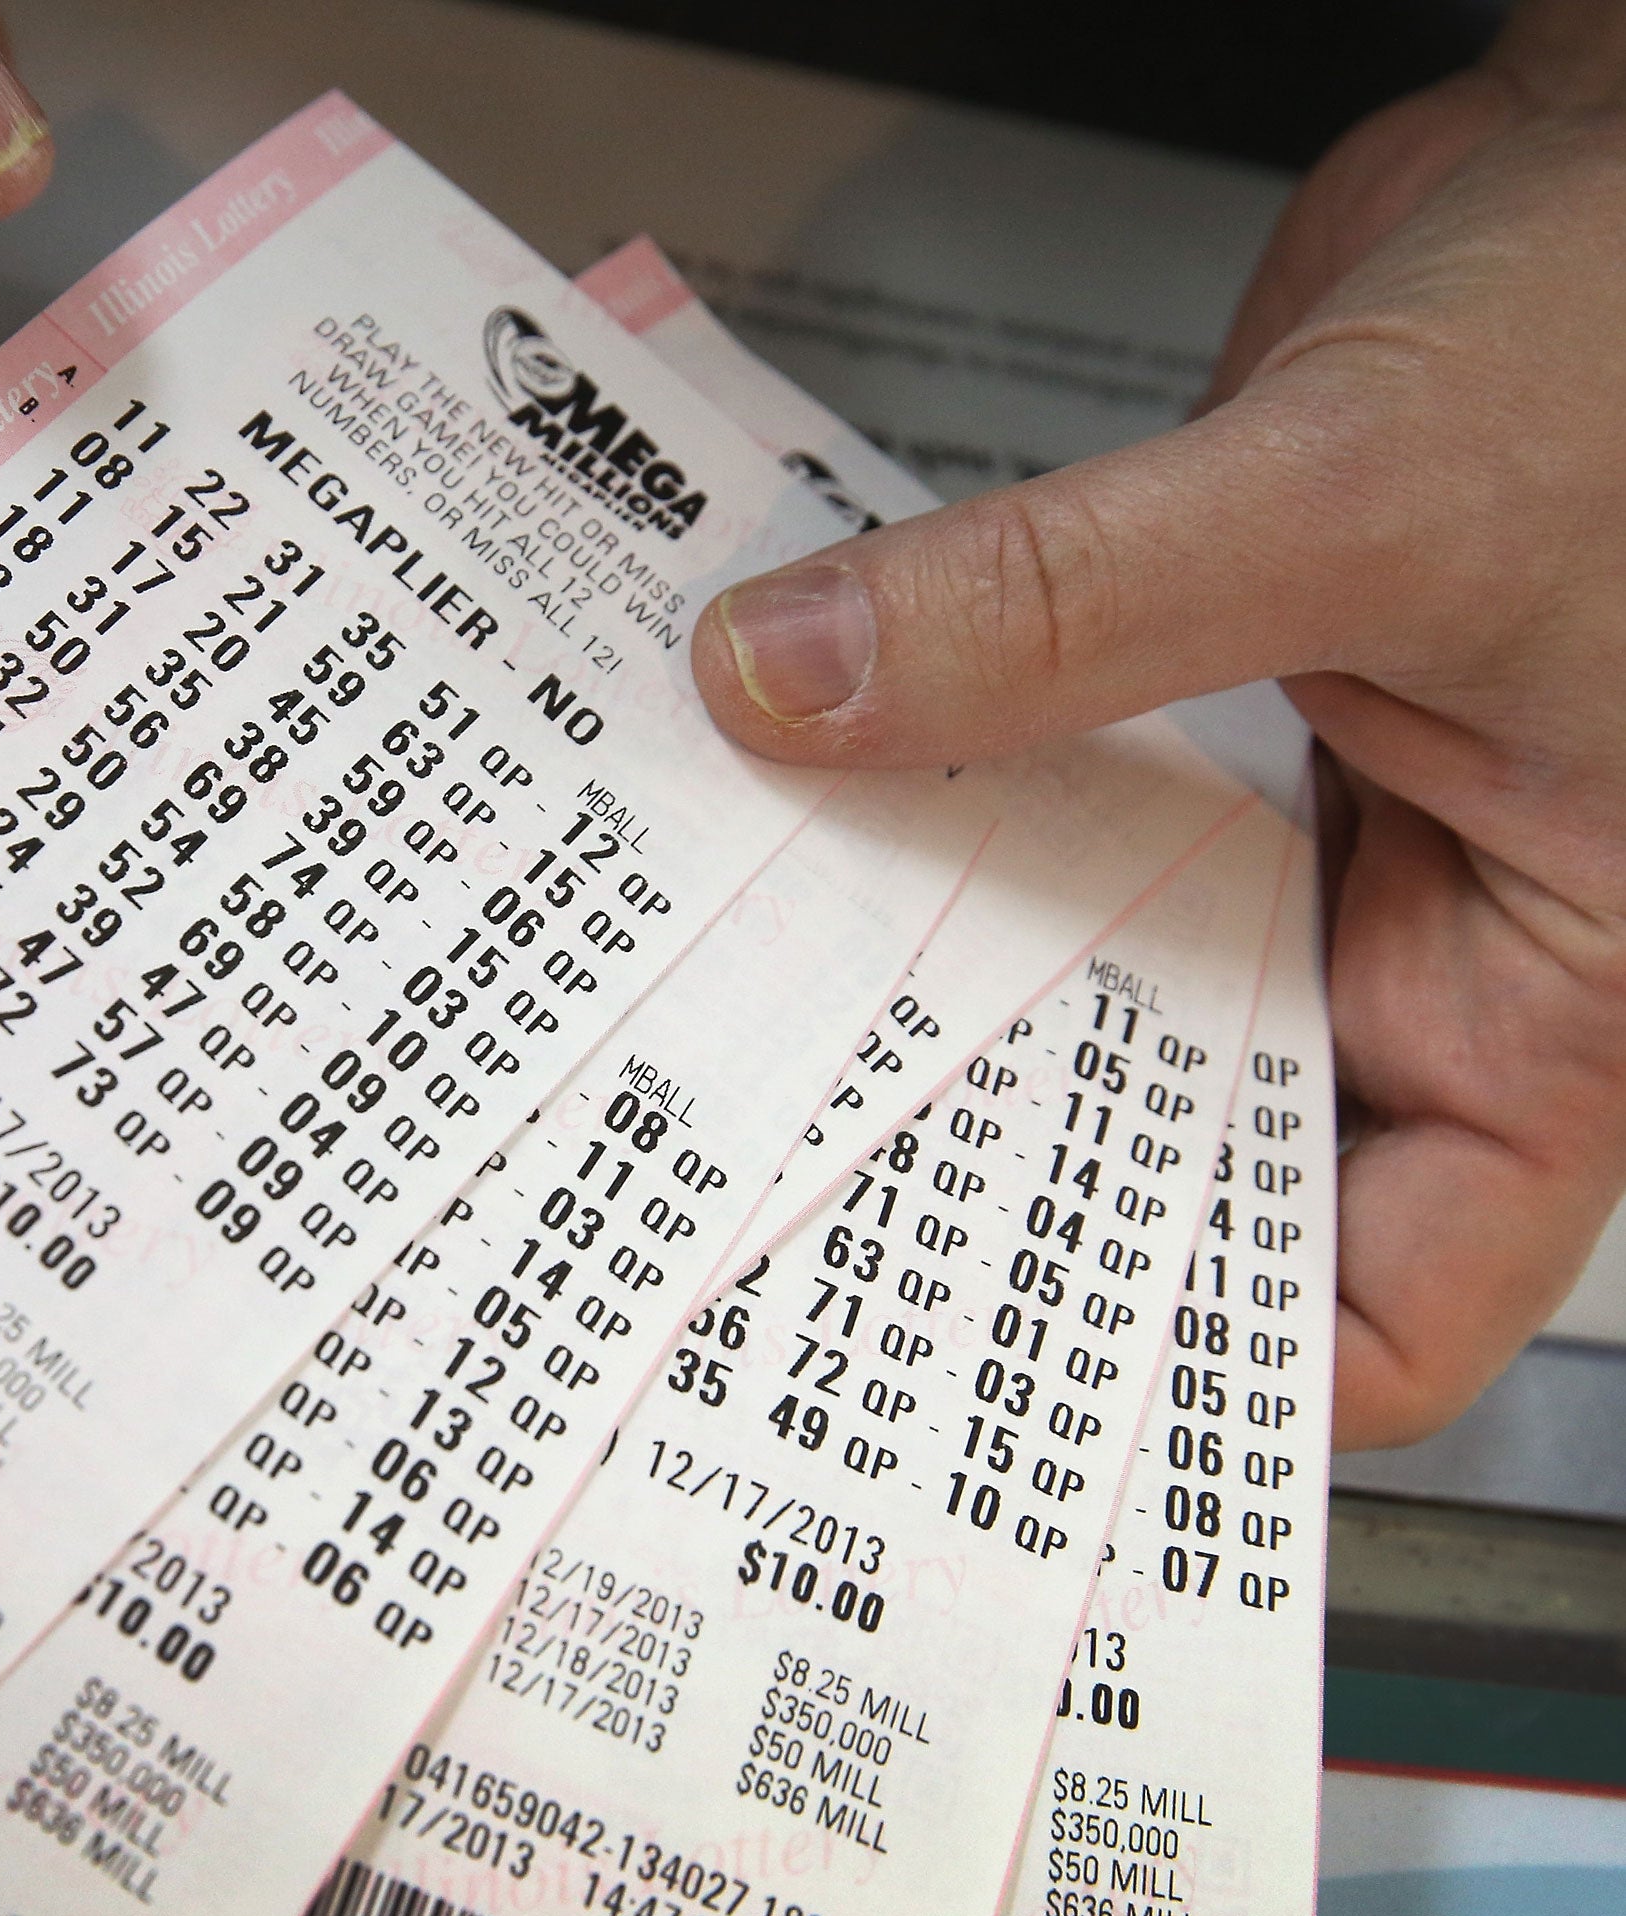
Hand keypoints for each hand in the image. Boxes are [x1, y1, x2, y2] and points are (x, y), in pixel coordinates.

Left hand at [691, 0, 1625, 1449]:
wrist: (1616, 161)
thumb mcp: (1376, 496)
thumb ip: (1072, 605)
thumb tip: (802, 685)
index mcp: (1558, 1001)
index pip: (1378, 1312)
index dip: (1193, 1383)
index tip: (971, 1388)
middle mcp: (1423, 955)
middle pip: (1187, 1161)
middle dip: (1000, 1172)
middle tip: (777, 1198)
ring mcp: (1304, 858)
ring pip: (1098, 993)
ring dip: (937, 985)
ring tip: (742, 1025)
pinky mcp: (1209, 744)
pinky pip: (1056, 832)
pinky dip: (940, 826)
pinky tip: (809, 828)